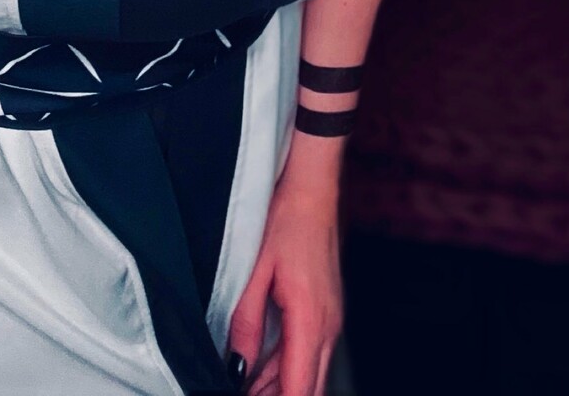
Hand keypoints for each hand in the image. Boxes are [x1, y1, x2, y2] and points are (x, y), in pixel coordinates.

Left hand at [227, 183, 342, 395]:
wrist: (312, 192)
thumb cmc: (286, 221)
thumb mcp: (257, 270)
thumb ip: (247, 322)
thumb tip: (238, 364)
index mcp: (310, 319)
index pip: (300, 387)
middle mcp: (327, 327)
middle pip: (308, 388)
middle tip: (241, 395)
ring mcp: (330, 321)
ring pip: (310, 374)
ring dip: (280, 388)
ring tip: (244, 389)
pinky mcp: (325, 313)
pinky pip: (309, 354)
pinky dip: (286, 370)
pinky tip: (261, 374)